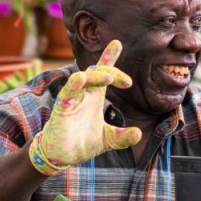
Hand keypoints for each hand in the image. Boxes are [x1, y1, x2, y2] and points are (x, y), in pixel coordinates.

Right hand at [29, 40, 141, 174]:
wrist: (62, 157)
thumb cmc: (83, 144)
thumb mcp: (108, 140)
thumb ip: (124, 137)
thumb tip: (138, 133)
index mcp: (94, 97)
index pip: (103, 73)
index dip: (109, 57)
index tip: (117, 43)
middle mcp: (83, 95)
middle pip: (96, 72)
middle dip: (111, 69)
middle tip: (127, 82)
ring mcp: (72, 99)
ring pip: (83, 78)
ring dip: (97, 75)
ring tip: (111, 77)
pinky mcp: (62, 108)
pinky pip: (67, 92)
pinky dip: (74, 84)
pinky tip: (80, 78)